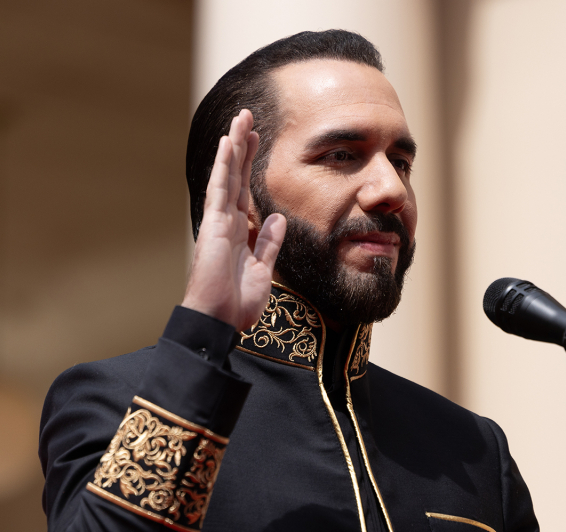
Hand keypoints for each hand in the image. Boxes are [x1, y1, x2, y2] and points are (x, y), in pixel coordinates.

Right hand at [182, 109, 285, 330]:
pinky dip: (223, 165)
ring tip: (241, 119)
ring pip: (227, 175)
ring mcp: (219, 221)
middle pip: (236, 176)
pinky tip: (227, 143)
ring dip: (234, 147)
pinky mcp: (214, 225)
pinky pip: (220, 189)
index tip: (258, 141)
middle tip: (248, 118)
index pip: (246, 190)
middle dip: (243, 147)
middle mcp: (227, 222)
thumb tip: (277, 219)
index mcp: (239, 232)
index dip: (251, 165)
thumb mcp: (262, 270)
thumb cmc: (236, 303)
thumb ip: (268, 243)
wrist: (219, 320)